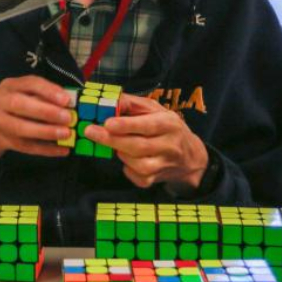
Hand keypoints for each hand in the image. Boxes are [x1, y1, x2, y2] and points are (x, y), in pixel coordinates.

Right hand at [0, 76, 73, 166]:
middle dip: (46, 111)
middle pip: (20, 104)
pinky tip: (61, 151)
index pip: (29, 83)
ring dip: (45, 131)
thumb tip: (70, 104)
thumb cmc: (7, 112)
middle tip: (68, 118)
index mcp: (8, 86)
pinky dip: (44, 149)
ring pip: (20, 127)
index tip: (66, 99)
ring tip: (66, 134)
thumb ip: (39, 99)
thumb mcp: (18, 98)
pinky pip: (23, 146)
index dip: (48, 90)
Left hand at [83, 94, 208, 194]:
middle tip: (91, 132)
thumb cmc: (166, 127)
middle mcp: (170, 145)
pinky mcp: (156, 180)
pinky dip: (127, 169)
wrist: (190, 156)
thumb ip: (130, 103)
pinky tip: (126, 158)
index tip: (107, 123)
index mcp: (169, 124)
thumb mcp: (153, 109)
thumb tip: (109, 101)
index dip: (127, 125)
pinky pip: (137, 178)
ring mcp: (164, 165)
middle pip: (139, 146)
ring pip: (138, 164)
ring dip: (121, 153)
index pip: (148, 125)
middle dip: (112, 139)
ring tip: (115, 144)